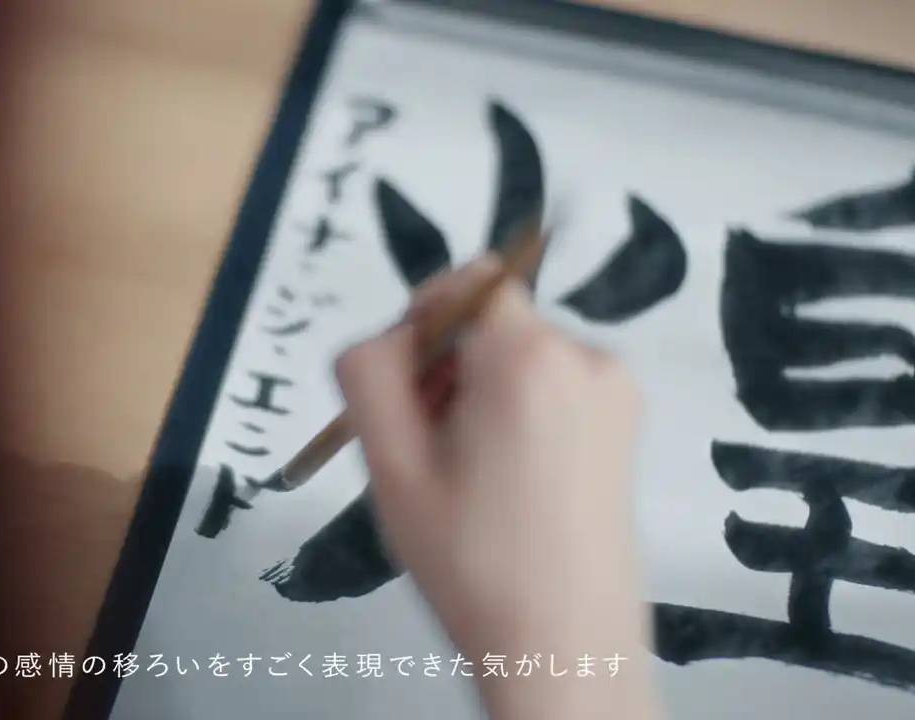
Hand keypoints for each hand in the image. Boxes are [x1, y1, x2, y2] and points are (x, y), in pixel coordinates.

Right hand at [335, 255, 657, 719]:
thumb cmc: (468, 558)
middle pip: (493, 320)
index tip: (408, 391)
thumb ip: (370, 372)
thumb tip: (390, 335)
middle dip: (448, 365)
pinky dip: (521, 410)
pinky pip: (555, 384)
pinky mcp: (628, 424)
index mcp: (529, 358)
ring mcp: (618, 390)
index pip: (468, 282)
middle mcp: (588, 356)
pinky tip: (507, 478)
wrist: (563, 645)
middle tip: (426, 448)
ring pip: (521, 354)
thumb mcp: (390, 464)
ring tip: (468, 472)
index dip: (423, 322)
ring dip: (481, 391)